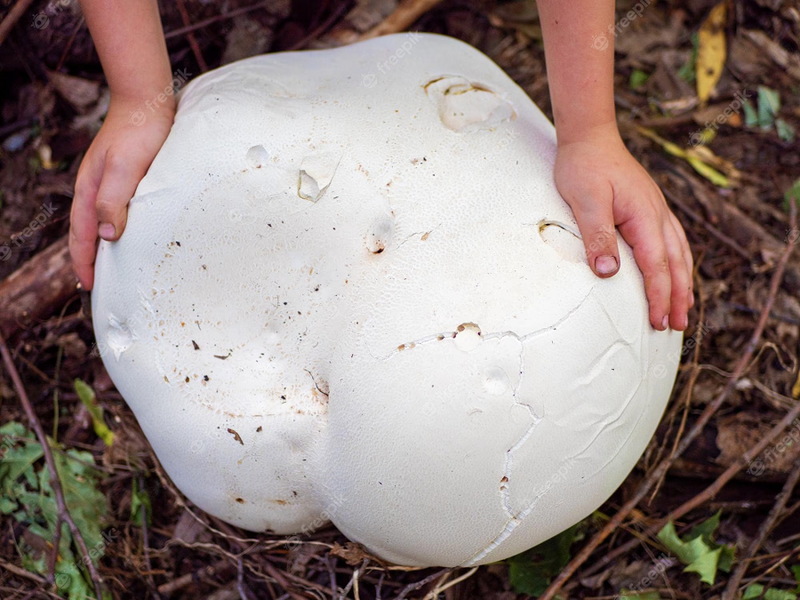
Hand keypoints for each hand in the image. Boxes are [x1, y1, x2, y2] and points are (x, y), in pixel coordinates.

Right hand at [70, 96, 174, 289]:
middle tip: (99, 286)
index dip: (84, 263)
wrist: (147, 100)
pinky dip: (116, 228)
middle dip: (89, 259)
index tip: (90, 287)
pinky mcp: (125, 177)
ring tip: (112, 267)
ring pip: (99, 222)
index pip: (82, 236)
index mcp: (88, 191)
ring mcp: (108, 183)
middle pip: (86, 232)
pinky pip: (115, 210)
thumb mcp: (125, 168)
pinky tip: (128, 234)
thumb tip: (106, 238)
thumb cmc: (138, 132)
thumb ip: (113, 201)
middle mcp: (94, 189)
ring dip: (102, 246)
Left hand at [554, 122, 692, 331]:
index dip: (660, 296)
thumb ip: (597, 236)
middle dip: (678, 297)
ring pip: (679, 252)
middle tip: (677, 326)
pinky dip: (677, 262)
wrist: (590, 137)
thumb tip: (608, 273)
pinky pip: (672, 240)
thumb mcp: (585, 202)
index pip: (657, 266)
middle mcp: (657, 215)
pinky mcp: (649, 207)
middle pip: (676, 263)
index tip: (661, 321)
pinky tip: (675, 270)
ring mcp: (656, 210)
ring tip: (684, 307)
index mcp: (644, 216)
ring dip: (682, 282)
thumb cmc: (584, 167)